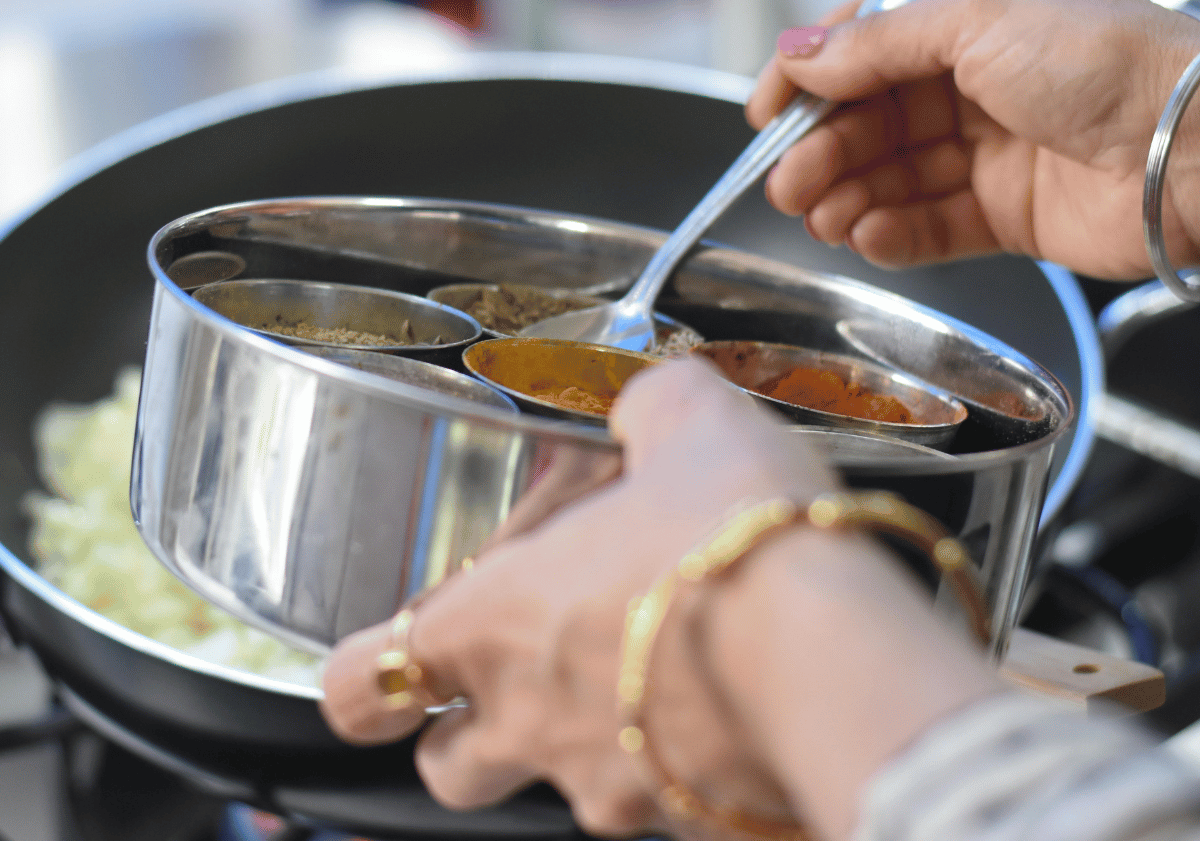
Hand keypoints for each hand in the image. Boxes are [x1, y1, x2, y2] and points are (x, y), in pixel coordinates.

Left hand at [319, 359, 834, 835]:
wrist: (842, 660)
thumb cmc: (740, 542)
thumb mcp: (686, 424)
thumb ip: (648, 410)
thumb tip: (651, 402)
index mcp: (491, 627)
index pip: (357, 684)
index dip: (357, 676)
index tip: (377, 663)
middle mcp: (533, 723)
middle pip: (446, 770)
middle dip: (466, 735)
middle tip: (517, 677)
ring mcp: (613, 789)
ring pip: (565, 794)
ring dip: (587, 746)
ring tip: (652, 681)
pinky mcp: (695, 826)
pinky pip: (670, 809)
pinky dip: (685, 769)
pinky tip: (732, 710)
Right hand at [749, 0, 1199, 278]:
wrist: (1193, 147)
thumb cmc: (1109, 61)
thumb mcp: (976, 20)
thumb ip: (876, 44)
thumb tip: (798, 54)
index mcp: (973, 15)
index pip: (867, 43)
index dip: (810, 77)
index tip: (763, 112)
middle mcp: (980, 81)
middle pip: (872, 116)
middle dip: (822, 148)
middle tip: (784, 180)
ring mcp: (994, 149)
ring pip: (894, 174)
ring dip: (846, 193)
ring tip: (816, 214)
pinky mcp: (1009, 214)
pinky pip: (932, 225)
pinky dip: (892, 233)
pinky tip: (864, 235)